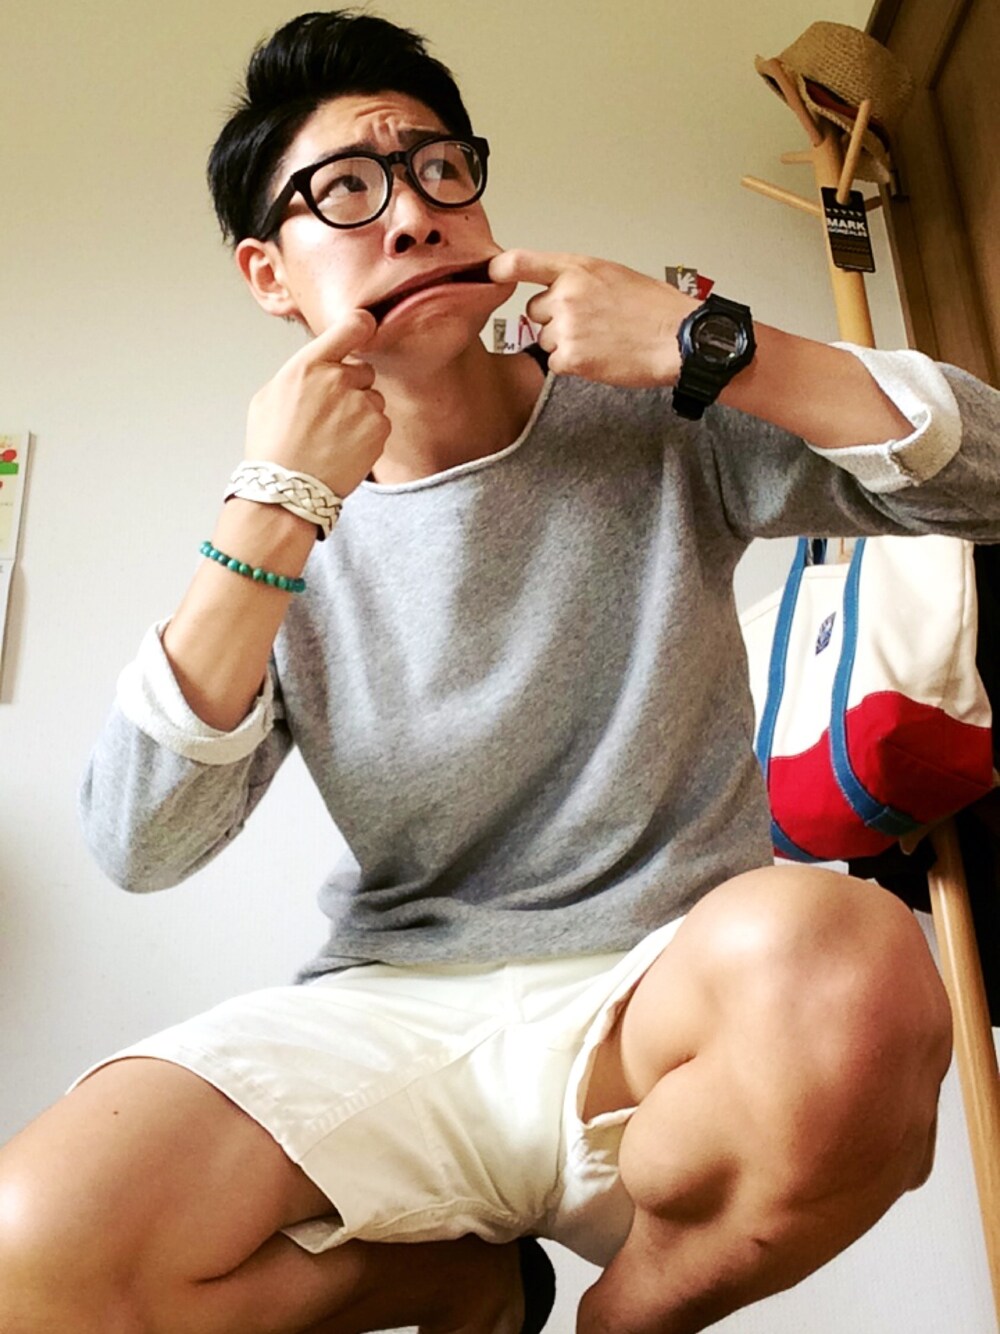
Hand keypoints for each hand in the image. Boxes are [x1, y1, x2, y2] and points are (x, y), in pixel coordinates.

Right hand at [245, 309, 389, 497]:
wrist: (288, 489)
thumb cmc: (272, 447)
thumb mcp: (268, 397)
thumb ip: (300, 372)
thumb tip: (316, 366)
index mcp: (308, 365)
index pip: (350, 326)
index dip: (362, 325)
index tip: (366, 326)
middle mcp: (338, 379)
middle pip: (362, 369)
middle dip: (352, 387)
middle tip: (330, 415)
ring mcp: (360, 404)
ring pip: (373, 398)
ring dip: (361, 413)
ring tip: (334, 437)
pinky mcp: (378, 429)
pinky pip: (381, 422)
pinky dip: (369, 435)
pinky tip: (346, 449)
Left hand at [489, 250, 700, 387]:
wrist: (676, 339)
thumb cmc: (654, 309)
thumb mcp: (613, 276)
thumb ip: (578, 279)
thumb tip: (556, 288)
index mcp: (578, 269)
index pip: (522, 262)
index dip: (501, 268)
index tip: (491, 273)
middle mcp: (567, 294)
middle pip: (535, 311)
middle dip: (554, 320)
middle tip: (590, 324)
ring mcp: (567, 327)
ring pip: (544, 339)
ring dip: (565, 344)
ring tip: (601, 340)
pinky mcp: (571, 357)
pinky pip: (555, 363)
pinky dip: (574, 365)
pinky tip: (600, 357)